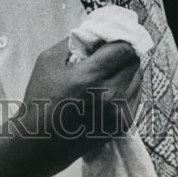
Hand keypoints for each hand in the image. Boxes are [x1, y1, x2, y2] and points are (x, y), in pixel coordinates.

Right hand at [21, 38, 140, 162]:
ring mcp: (119, 113)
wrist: (38, 144)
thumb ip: (73, 42)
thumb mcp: (47, 61)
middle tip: (109, 51)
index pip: (123, 48)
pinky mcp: (122, 125)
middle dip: (122, 52)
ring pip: (138, 79)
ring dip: (126, 69)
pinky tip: (108, 87)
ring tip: (107, 70)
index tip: (112, 34)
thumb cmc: (39, 100)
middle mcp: (110, 96)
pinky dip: (126, 87)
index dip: (120, 37)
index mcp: (90, 77)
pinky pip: (135, 96)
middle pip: (134, 62)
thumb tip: (94, 32)